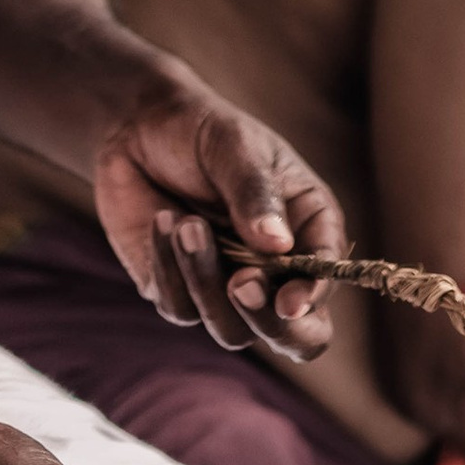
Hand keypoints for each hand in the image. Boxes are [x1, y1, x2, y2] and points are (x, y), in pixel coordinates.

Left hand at [92, 59, 346, 367]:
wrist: (137, 128)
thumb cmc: (200, 129)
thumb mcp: (233, 146)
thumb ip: (254, 192)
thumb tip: (278, 245)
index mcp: (306, 226)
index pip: (326, 277)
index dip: (313, 297)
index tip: (288, 301)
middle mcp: (274, 268)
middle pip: (295, 336)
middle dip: (269, 322)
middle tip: (240, 285)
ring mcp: (227, 287)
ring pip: (232, 330)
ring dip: (206, 281)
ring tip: (186, 224)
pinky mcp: (181, 294)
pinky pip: (181, 308)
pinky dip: (169, 267)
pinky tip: (162, 221)